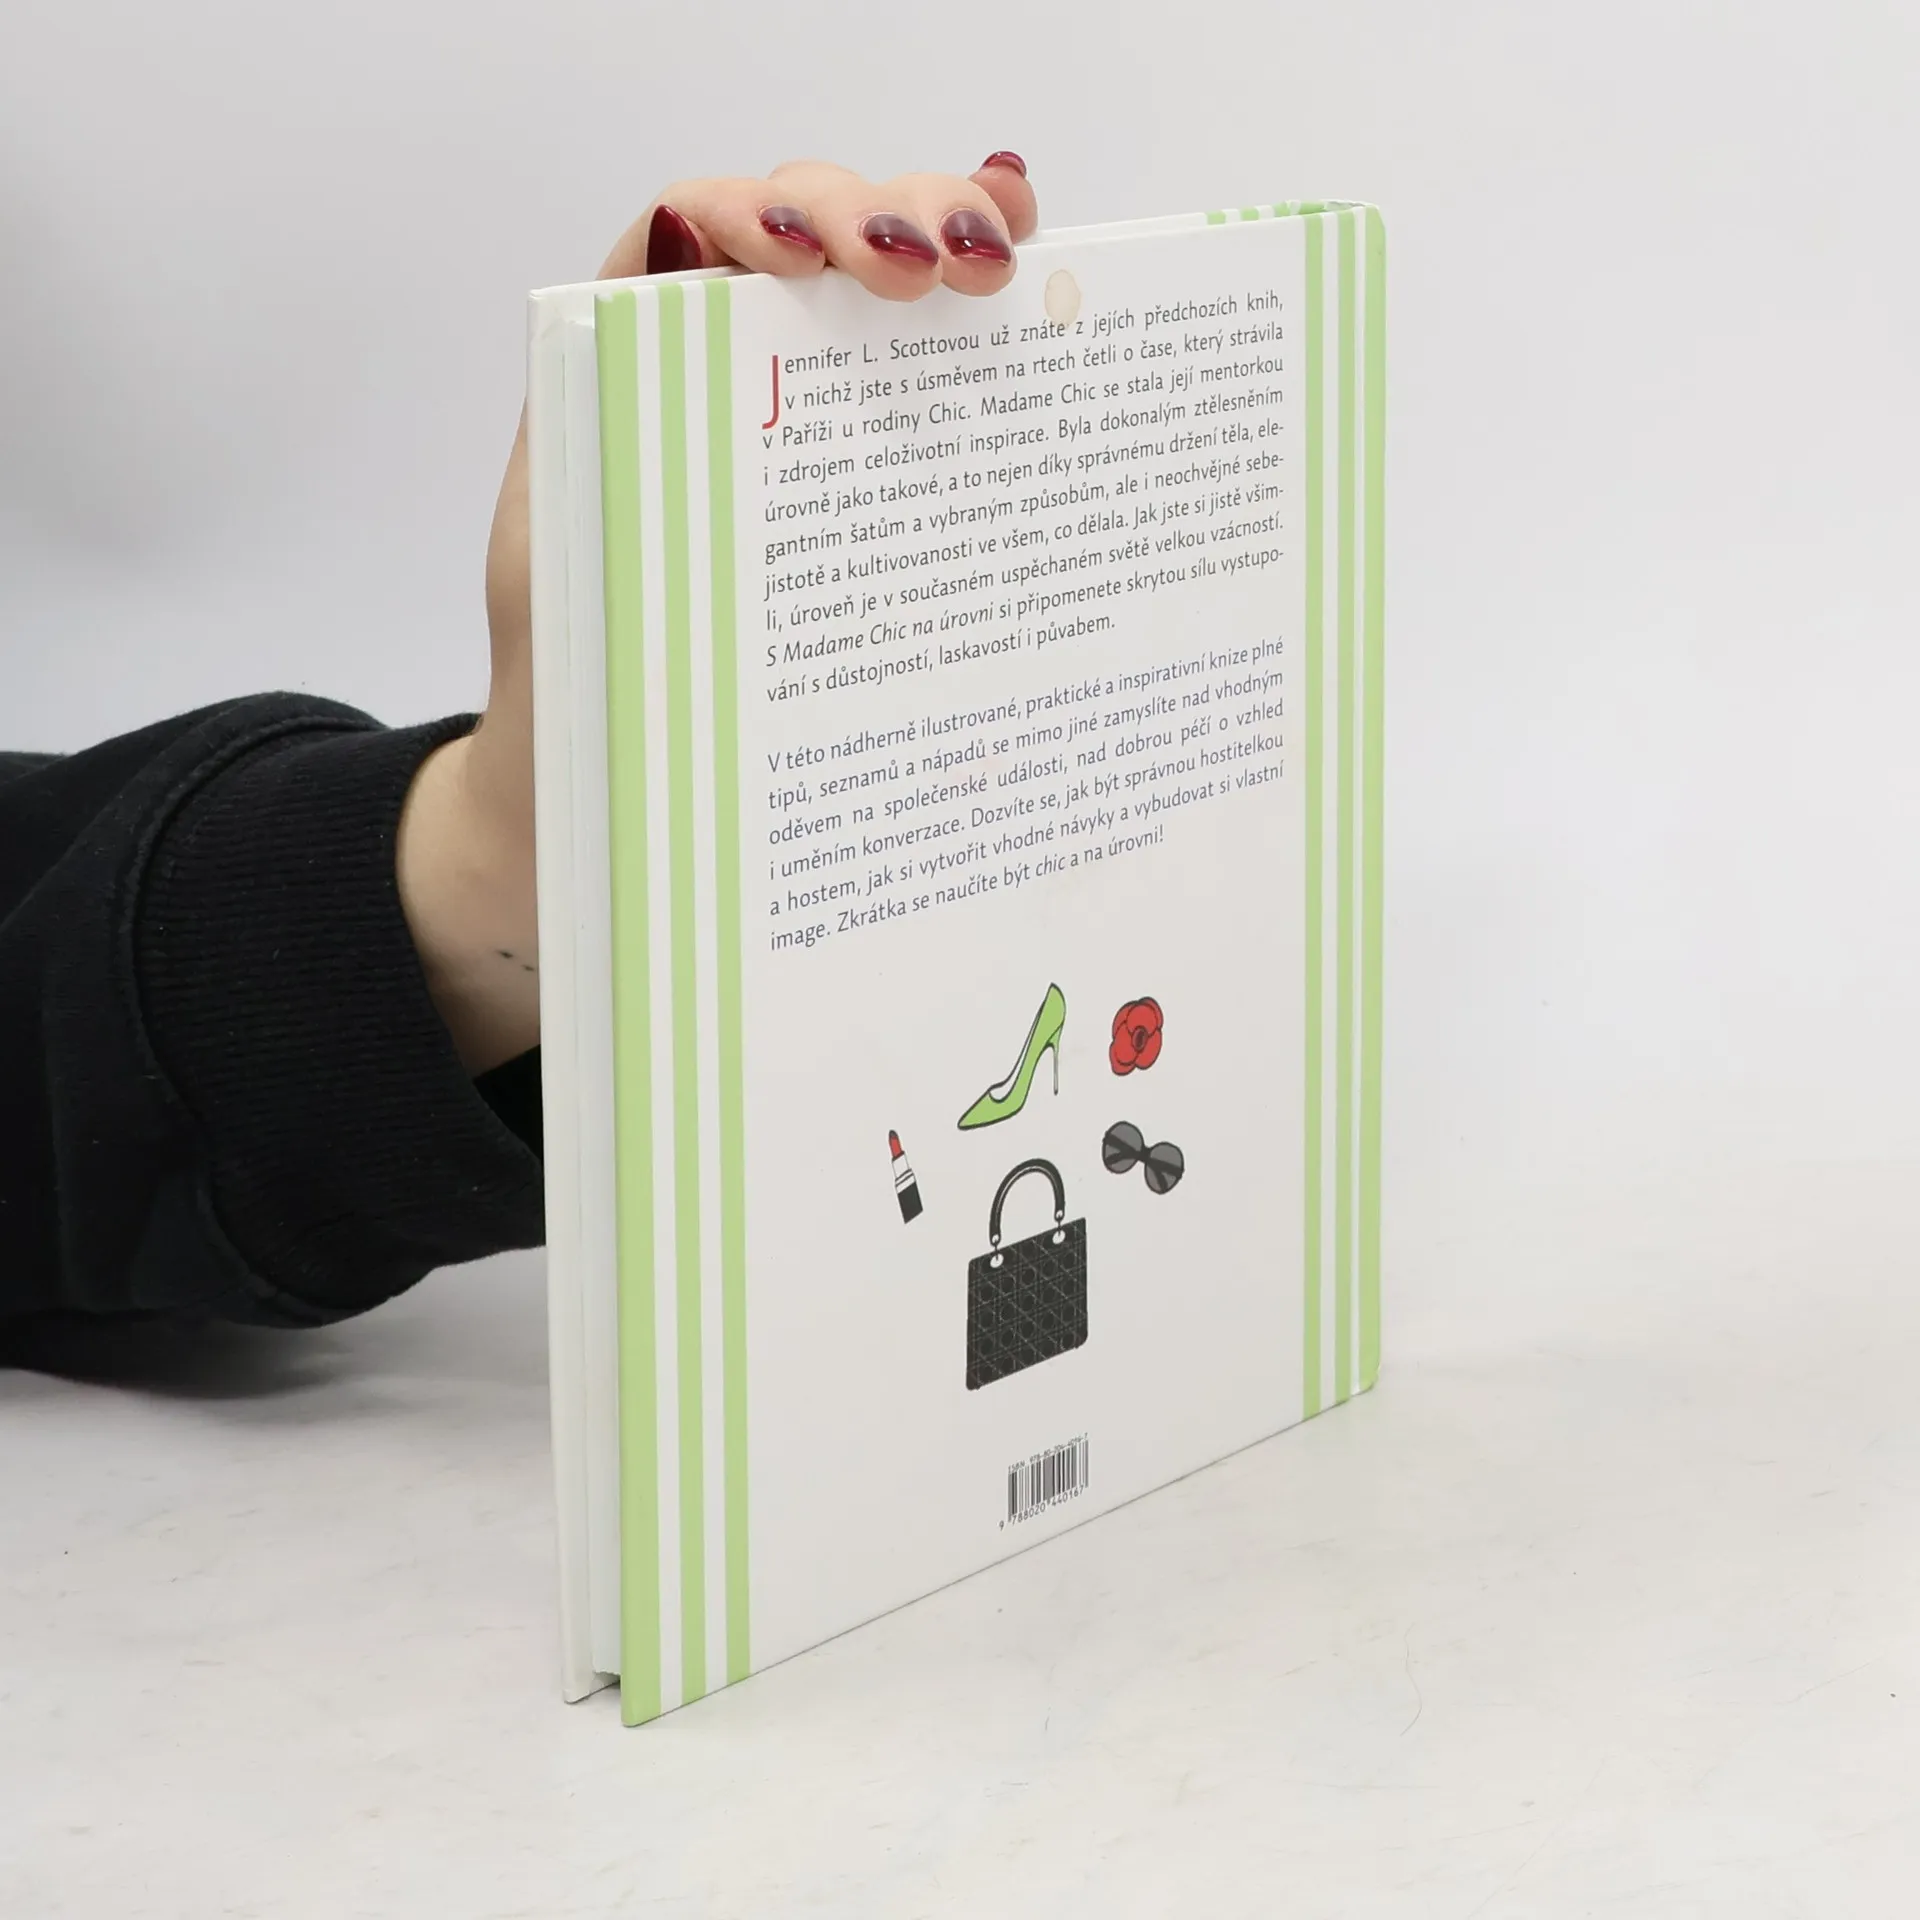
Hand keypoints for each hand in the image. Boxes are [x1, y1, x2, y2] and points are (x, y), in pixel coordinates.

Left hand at [397, 154, 1038, 1073]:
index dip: (761, 213)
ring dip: (949, 245)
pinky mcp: (863, 509)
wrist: (595, 835)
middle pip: (806, 242)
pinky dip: (986, 344)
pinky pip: (927, 403)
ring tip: (1005, 262)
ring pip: (880, 301)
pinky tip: (1036, 311)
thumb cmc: (568, 725)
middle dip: (888, 215)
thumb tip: (658, 380)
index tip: (821, 261)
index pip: (685, 236)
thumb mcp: (564, 599)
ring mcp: (797, 444)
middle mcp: (711, 394)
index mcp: (623, 396)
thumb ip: (587, 482)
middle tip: (957, 261)